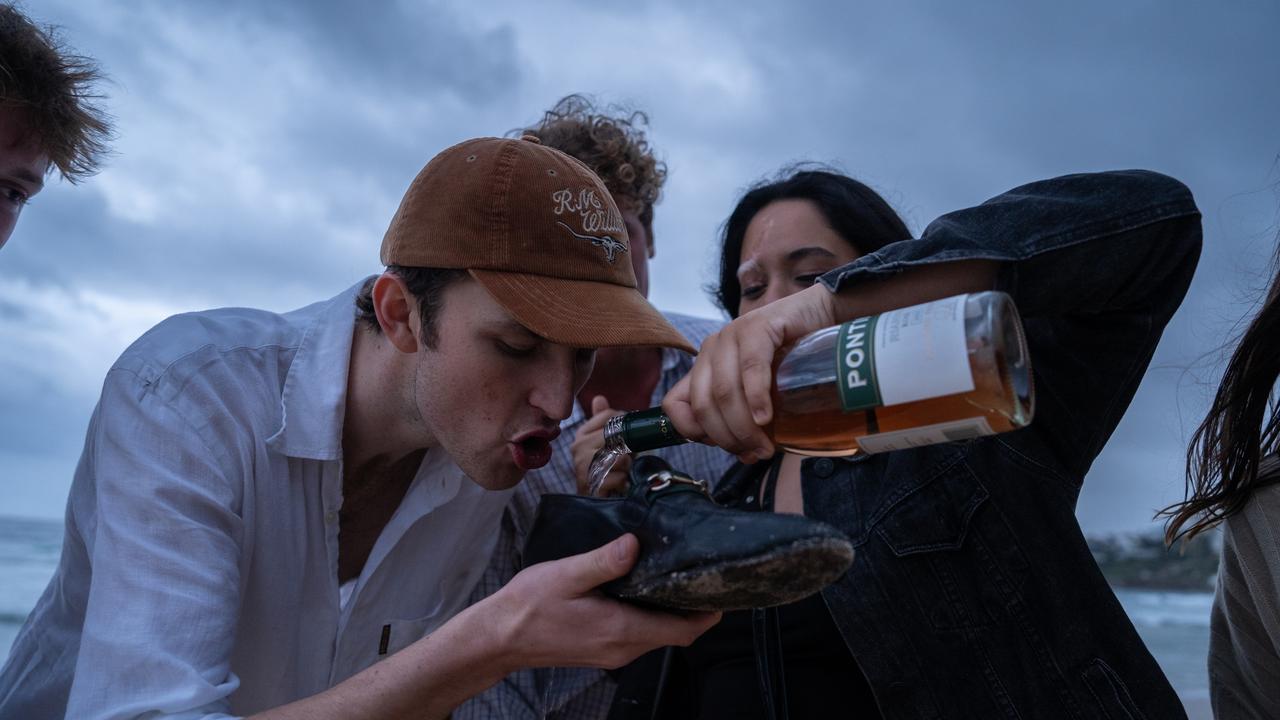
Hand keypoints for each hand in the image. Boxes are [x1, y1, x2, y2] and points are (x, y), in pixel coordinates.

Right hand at [491, 534, 719, 670]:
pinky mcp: (604, 650)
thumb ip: (604, 561)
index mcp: (621, 630)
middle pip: (676, 634)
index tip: (721, 587)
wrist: (500, 637)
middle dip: (694, 608)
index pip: (683, 631)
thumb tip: (634, 544)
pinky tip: (644, 589)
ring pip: (659, 635)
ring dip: (672, 611)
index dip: (707, 613)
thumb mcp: (567, 574)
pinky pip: (641, 635)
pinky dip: (652, 615)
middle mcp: (623, 648)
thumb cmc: (529, 606)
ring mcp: (613, 653)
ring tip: (676, 574)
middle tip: (702, 571)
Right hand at [571, 395, 630, 494]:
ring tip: (622, 472)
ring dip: (627, 466)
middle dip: (629, 447)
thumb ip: (603, 421)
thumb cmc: (604, 468)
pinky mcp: (591, 484)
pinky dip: (624, 481)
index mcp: (582, 434)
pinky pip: (620, 476)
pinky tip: (618, 484)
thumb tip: (599, 398)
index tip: (632, 433)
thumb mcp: (605, 443)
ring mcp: (583, 466)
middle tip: (629, 456)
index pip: (608, 415)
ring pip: (621, 457)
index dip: (626, 423)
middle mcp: (578, 447)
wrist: (594, 498)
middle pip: (617, 436)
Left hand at [662, 284, 837, 461]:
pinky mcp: (757, 326)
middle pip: (702, 404)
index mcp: (704, 366)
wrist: (823, 318)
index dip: (694, 432)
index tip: (725, 447)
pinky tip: (765, 417)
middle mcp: (711, 350)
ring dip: (744, 427)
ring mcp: (731, 335)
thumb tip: (746, 456)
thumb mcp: (760, 393)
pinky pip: (751, 367)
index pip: (674, 404)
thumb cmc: (793, 361)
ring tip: (766, 446)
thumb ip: (746, 420)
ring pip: (724, 392)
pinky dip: (757, 397)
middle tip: (756, 453)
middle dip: (727, 438)